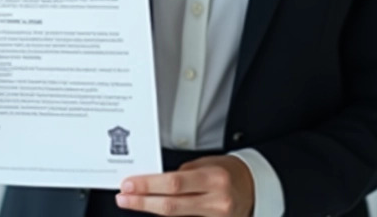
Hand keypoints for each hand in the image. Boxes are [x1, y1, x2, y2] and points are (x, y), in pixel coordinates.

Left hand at [116, 155, 253, 215]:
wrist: (252, 187)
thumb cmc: (228, 172)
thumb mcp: (207, 163)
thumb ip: (183, 173)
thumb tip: (155, 180)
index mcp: (214, 178)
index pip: (175, 183)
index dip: (149, 185)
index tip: (130, 184)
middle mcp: (216, 200)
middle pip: (172, 205)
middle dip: (143, 201)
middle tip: (124, 197)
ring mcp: (217, 216)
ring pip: (175, 215)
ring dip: (151, 208)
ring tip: (133, 201)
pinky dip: (168, 215)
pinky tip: (153, 208)